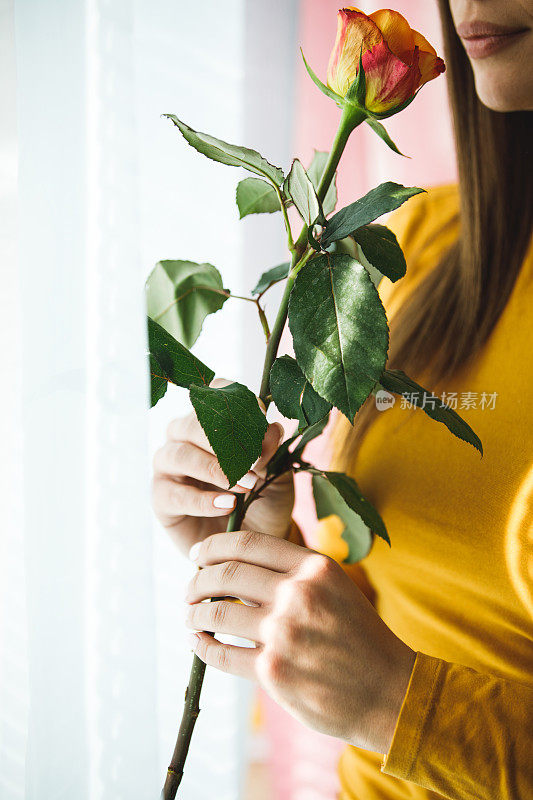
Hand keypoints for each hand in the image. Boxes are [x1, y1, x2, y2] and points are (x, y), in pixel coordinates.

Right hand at [152, 379, 294, 556]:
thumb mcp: (276, 473)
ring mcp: (169, 466)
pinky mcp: (161, 498)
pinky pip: (175, 494)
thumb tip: (271, 428)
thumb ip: (272, 450)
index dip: (237, 406)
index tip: (262, 424)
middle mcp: (184, 436)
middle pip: (192, 424)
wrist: (253, 542)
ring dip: (215, 469)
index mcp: (212, 420)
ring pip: (179, 455)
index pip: (214, 395)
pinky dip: (203, 500)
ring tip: (244, 486)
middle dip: (225, 441)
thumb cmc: (263, 498)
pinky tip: (228, 504)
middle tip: (255, 462)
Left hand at [184, 530, 415, 753]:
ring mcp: (283, 633)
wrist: (388, 690)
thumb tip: (237, 566)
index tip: (197, 555)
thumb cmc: (359, 636)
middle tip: (188, 589)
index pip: (247, 544)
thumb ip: (293, 573)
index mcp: (313, 567)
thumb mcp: (335, 587)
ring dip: (194, 614)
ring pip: (217, 613)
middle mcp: (297, 594)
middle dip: (197, 580)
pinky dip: (203, 647)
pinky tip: (199, 644)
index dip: (213, 547)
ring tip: (190, 616)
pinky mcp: (273, 671)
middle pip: (225, 574)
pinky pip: (222, 654)